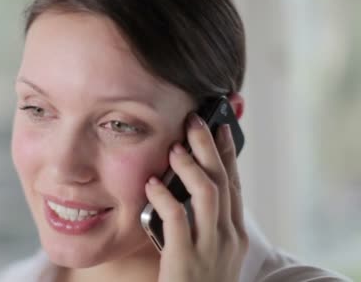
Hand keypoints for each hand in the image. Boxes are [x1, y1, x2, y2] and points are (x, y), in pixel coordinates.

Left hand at [145, 113, 248, 281]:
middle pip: (222, 181)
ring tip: (175, 147)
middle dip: (209, 147)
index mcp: (233, 232)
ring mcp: (210, 249)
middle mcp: (227, 237)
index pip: (233, 184)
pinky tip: (151, 184)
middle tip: (195, 120)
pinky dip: (165, 197)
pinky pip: (177, 220)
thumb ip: (201, 221)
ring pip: (208, 194)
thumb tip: (184, 185)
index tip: (219, 126)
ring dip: (191, 166)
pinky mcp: (186, 260)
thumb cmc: (195, 281)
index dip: (227, 153)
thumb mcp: (208, 249)